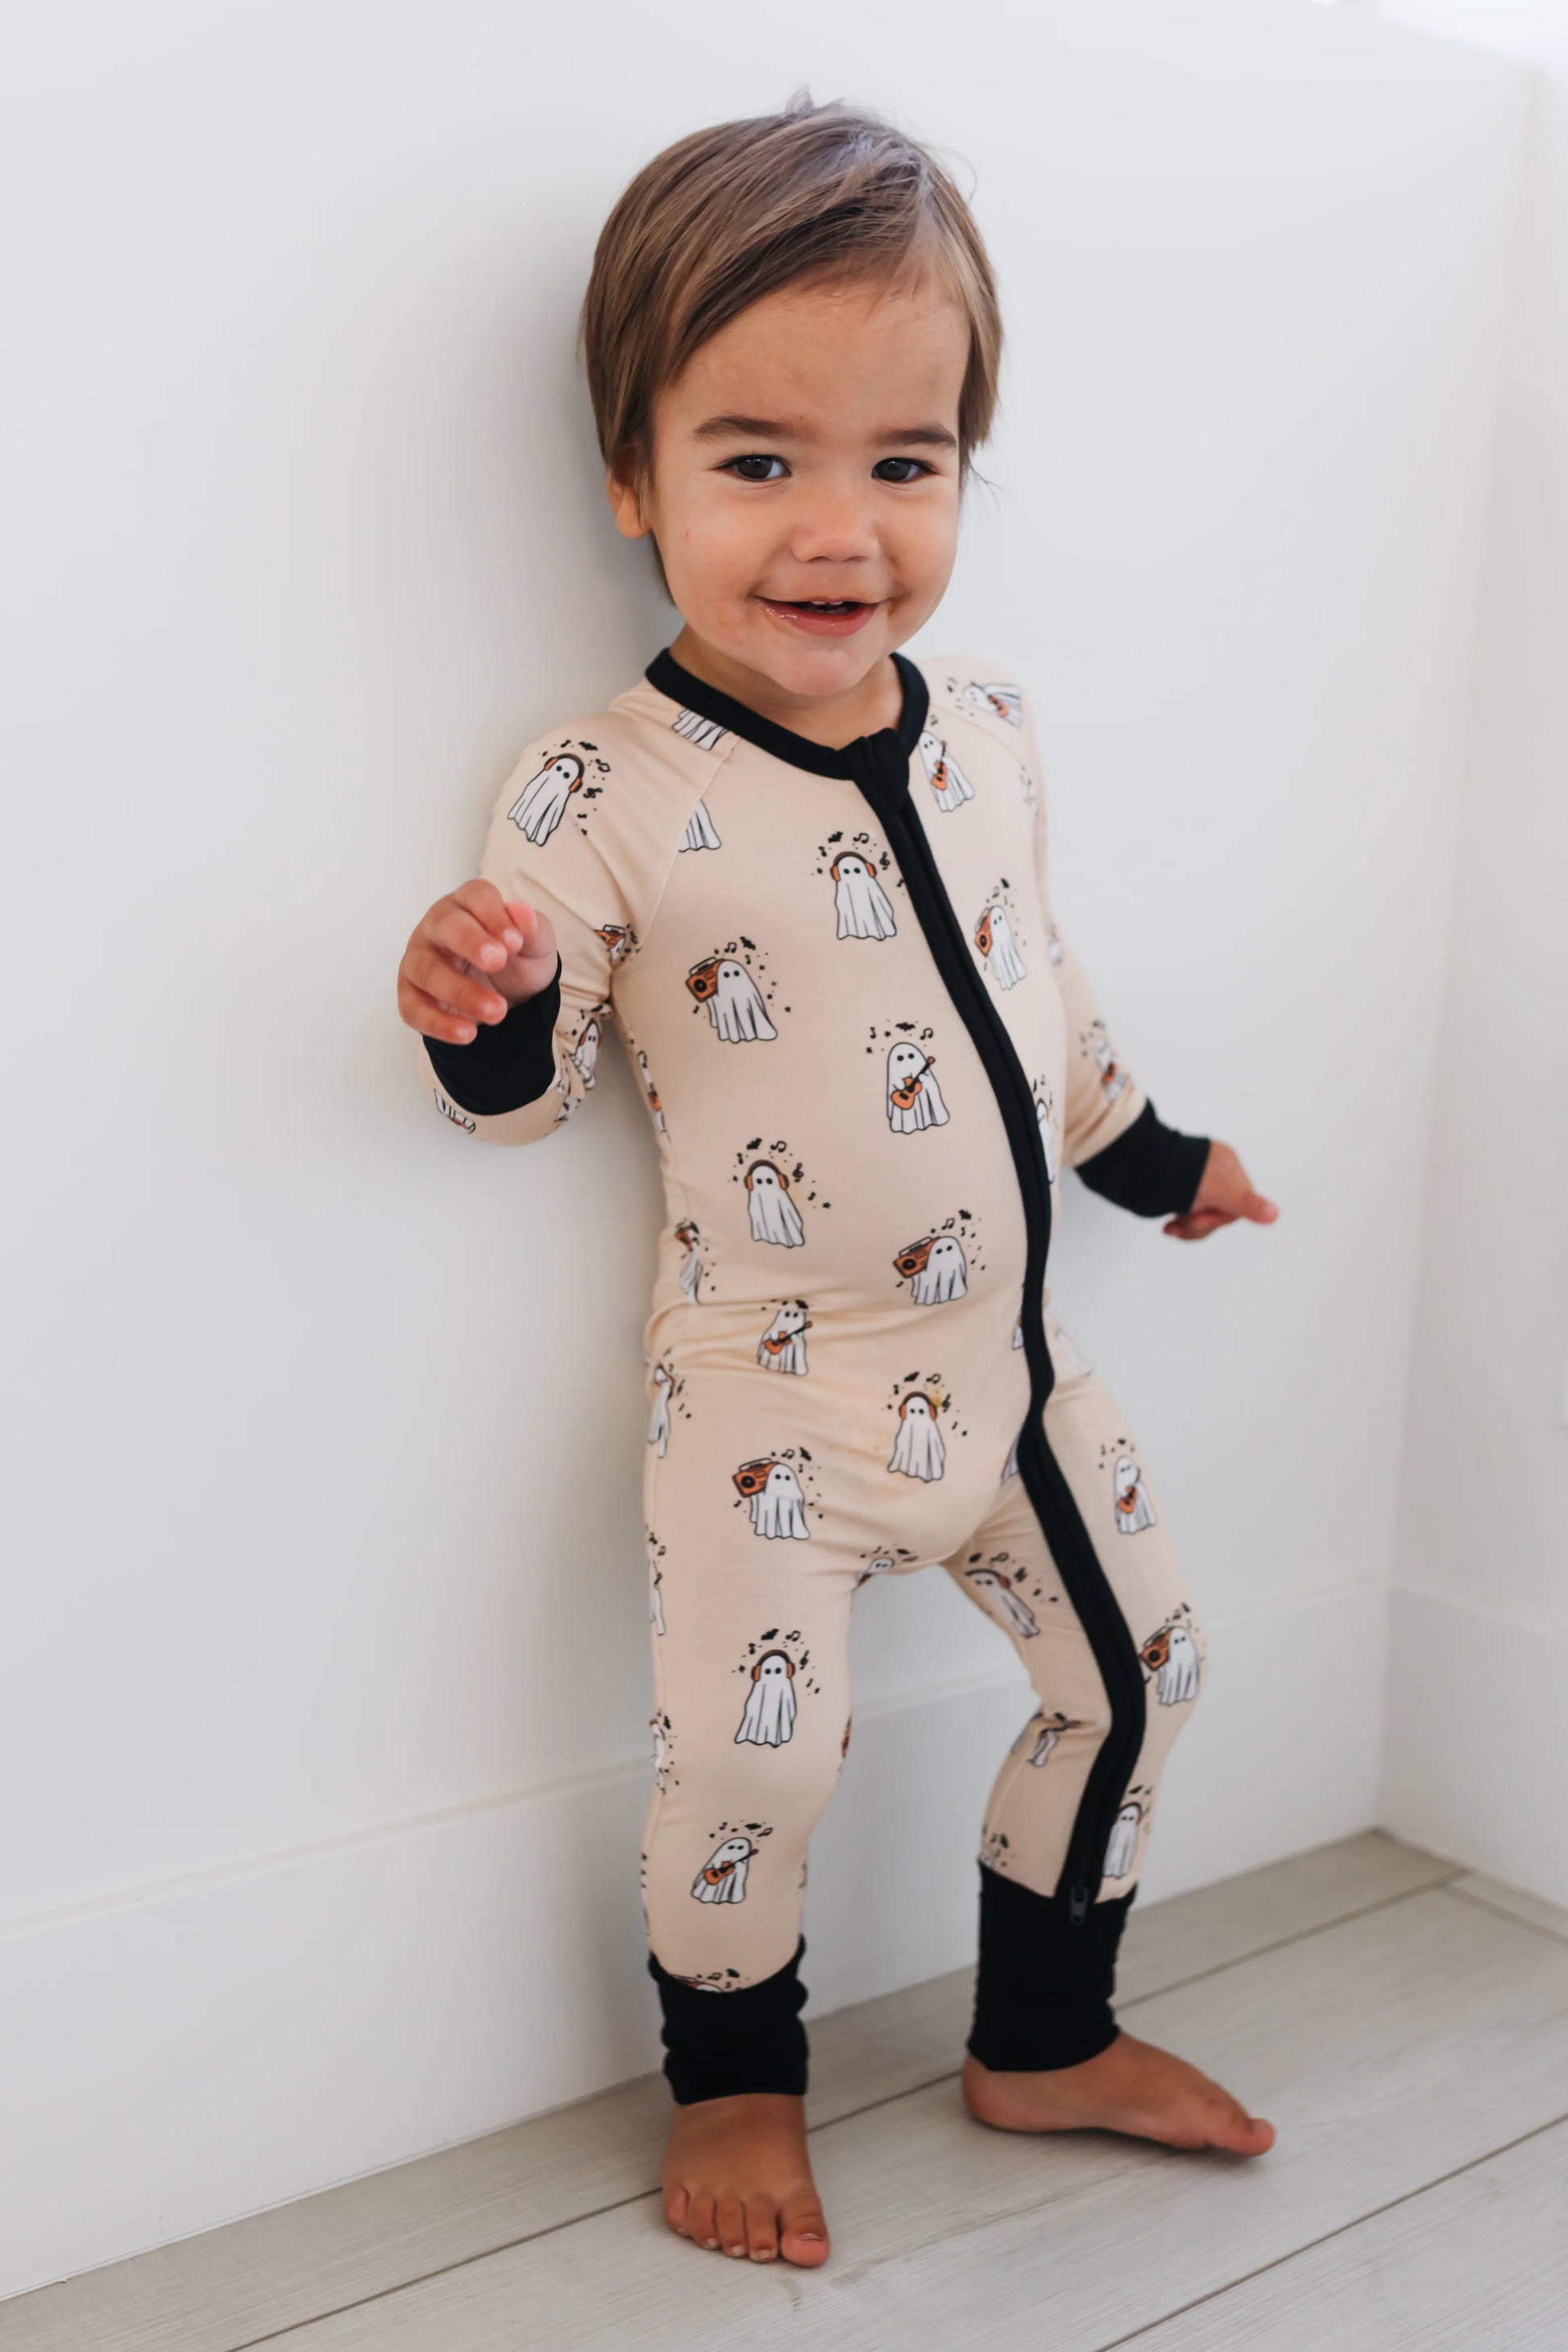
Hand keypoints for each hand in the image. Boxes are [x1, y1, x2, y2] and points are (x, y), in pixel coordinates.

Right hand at [397, 880, 556, 1045]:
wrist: (509, 996)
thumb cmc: (516, 959)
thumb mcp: (537, 945)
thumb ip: (533, 929)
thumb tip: (521, 912)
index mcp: (468, 904)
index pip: (474, 896)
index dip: (493, 915)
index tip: (515, 942)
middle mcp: (436, 927)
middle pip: (445, 925)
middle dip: (470, 942)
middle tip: (498, 962)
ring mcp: (418, 959)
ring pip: (427, 970)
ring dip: (461, 992)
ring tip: (497, 1011)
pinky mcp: (410, 994)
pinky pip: (413, 1008)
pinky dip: (439, 1024)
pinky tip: (468, 1033)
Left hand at [1162, 1141, 1278, 1240]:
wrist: (1137, 1165)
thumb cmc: (1181, 1174)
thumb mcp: (1219, 1190)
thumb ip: (1247, 1204)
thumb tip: (1274, 1214)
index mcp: (1228, 1165)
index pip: (1238, 1203)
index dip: (1220, 1218)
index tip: (1202, 1220)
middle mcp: (1212, 1171)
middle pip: (1220, 1211)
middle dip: (1202, 1225)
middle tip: (1182, 1224)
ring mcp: (1193, 1180)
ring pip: (1202, 1215)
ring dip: (1188, 1227)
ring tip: (1171, 1227)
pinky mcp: (1175, 1189)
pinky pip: (1185, 1212)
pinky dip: (1179, 1224)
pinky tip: (1168, 1226)